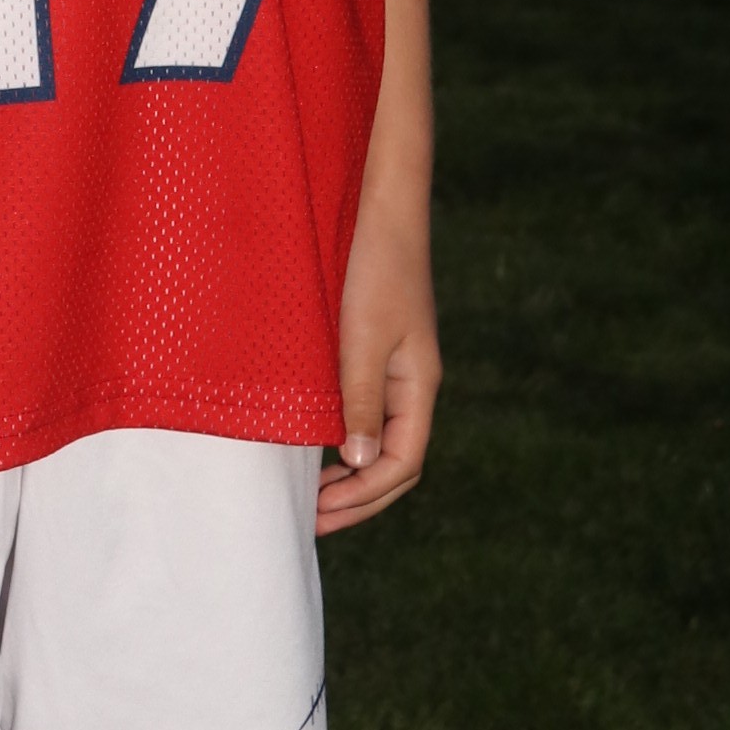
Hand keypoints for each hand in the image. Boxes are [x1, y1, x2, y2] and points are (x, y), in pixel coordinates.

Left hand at [316, 191, 439, 536]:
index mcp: (418, 386)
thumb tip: (356, 460)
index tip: (320, 512)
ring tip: (312, 496)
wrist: (380, 209)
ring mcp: (395, 370)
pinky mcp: (374, 352)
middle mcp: (412, 385)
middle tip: (311, 519)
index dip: (364, 495)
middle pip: (395, 462)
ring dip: (350, 474)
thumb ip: (360, 398)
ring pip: (380, 441)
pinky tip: (316, 447)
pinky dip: (345, 441)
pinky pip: (365, 413)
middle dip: (358, 498)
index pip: (402, 463)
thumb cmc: (374, 268)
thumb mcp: (364, 337)